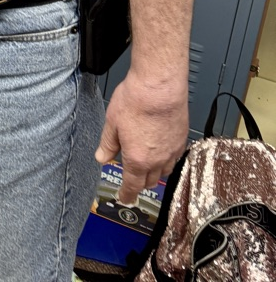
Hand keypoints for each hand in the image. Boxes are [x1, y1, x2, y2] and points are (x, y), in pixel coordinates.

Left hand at [96, 71, 187, 204]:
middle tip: (132, 179)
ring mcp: (172, 151)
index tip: (125, 197)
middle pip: (149, 181)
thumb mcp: (112, 123)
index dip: (127, 194)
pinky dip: (166, 160)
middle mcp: (157, 159)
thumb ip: (107, 144)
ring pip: (164, 172)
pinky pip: (175, 158)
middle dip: (139, 183)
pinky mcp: (182, 139)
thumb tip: (102, 158)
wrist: (159, 86)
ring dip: (154, 173)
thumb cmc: (136, 100)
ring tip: (146, 166)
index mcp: (137, 159)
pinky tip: (161, 150)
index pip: (132, 185)